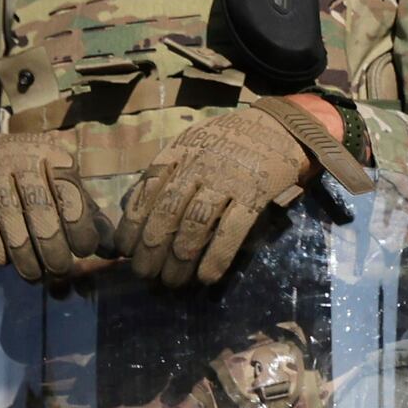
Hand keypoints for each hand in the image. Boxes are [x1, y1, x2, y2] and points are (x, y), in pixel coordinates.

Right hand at [0, 129, 105, 284]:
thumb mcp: (61, 183)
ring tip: (34, 275)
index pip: (69, 192)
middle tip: (60, 270)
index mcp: (53, 155)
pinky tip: (3, 261)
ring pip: (10, 217)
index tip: (84, 251)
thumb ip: (86, 213)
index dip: (79, 225)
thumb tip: (112, 251)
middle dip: (52, 245)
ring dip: (24, 252)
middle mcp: (23, 157)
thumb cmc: (32, 173)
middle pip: (40, 207)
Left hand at [118, 103, 319, 288]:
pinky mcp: (256, 194)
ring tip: (172, 282)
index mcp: (180, 152)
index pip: (146, 191)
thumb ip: (167, 170)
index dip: (132, 224)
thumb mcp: (192, 142)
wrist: (283, 125)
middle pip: (167, 212)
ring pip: (196, 224)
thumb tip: (133, 209)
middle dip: (151, 249)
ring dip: (180, 258)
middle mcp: (200, 165)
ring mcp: (229, 180)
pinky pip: (232, 231)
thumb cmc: (231, 139)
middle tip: (144, 275)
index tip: (125, 250)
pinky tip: (207, 277)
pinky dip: (217, 256)